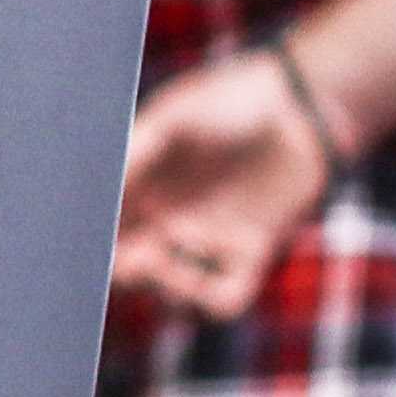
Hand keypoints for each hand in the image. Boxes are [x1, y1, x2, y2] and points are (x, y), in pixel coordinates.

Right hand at [111, 40, 335, 322]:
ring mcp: (208, 239)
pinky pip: (224, 297)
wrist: (305, 102)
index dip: (92, 245)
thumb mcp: (173, 118)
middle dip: (124, 272)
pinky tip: (201, 278)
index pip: (103, 228)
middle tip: (130, 262)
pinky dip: (210, 298)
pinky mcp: (249, 253)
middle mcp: (169, 218)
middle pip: (131, 267)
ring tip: (166, 268)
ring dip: (163, 286)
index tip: (90, 249)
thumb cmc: (234, 98)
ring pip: (170, 288)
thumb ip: (133, 155)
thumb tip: (94, 195)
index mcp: (141, 187)